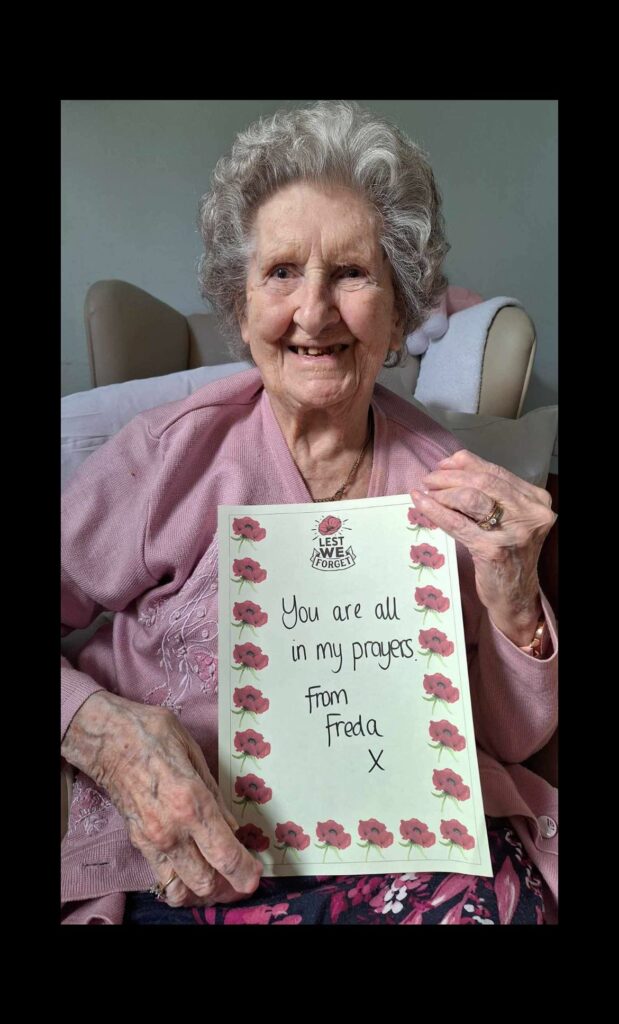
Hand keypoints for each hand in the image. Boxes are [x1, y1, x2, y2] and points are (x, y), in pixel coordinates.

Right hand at [61, 691, 262, 906]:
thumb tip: (233, 827)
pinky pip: (161, 879)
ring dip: (203, 891)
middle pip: (205, 883)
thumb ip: (215, 795)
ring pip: (181, 891)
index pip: (224, 855)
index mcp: (191, 803)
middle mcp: (172, 831)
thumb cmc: (154, 736)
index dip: (245, 873)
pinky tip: (192, 870)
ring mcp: (151, 841)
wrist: (108, 739)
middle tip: (241, 877)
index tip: (256, 875)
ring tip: (219, 879)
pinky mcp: (138, 843)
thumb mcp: (195, 754)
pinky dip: (180, 884)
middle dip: (228, 887)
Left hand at [411, 449, 556, 645]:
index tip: (442, 465)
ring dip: (442, 492)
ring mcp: (513, 532)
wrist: (516, 595)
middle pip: (482, 481)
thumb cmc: (509, 553)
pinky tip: (422, 504)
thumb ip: (490, 493)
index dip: (465, 463)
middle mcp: (530, 513)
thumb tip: (452, 465)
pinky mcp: (492, 550)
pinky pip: (457, 523)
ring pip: (470, 498)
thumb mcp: (508, 518)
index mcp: (535, 500)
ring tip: (426, 492)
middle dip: (449, 477)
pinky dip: (436, 511)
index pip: (496, 471)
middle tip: (428, 479)